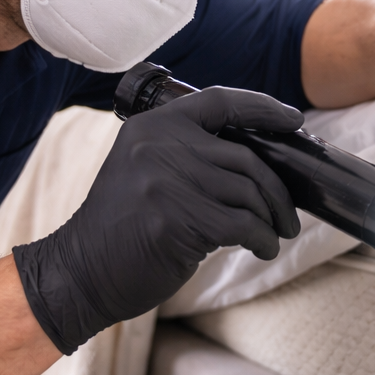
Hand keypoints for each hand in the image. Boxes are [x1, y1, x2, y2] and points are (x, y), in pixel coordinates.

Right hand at [13, 87, 302, 353]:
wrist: (80, 272)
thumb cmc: (122, 228)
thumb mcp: (145, 171)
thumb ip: (187, 156)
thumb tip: (255, 163)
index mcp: (152, 126)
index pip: (220, 101)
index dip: (262, 108)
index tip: (293, 120)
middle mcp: (160, 145)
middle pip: (246, 157)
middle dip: (276, 190)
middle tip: (288, 216)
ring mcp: (168, 181)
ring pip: (249, 193)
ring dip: (271, 219)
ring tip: (275, 236)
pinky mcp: (178, 219)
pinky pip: (243, 224)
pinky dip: (263, 240)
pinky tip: (263, 249)